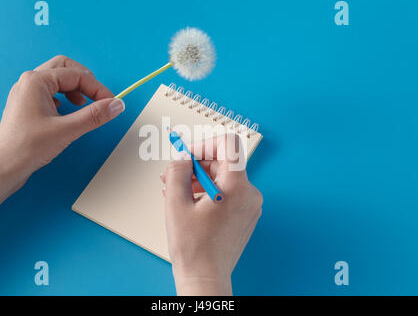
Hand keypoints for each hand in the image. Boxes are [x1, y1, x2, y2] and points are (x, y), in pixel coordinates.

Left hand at [0, 55, 123, 241]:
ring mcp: (26, 93)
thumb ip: (95, 115)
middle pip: (64, 68)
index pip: (77, 75)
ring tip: (84, 105)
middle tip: (99, 98)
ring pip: (57, 79)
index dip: (98, 88)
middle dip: (85, 81)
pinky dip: (65, 97)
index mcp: (36, 81)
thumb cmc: (28, 147)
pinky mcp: (27, 105)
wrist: (4, 168)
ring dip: (75, 89)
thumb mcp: (67, 130)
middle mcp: (29, 82)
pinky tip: (68, 112)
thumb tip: (117, 105)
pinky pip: (50, 92)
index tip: (112, 103)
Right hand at [161, 134, 262, 294]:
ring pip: (222, 177)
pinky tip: (188, 202)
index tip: (188, 156)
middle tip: (172, 174)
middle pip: (222, 162)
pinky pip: (226, 192)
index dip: (205, 145)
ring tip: (175, 191)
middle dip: (195, 165)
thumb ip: (177, 172)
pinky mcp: (244, 214)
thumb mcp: (176, 203)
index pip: (228, 144)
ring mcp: (249, 205)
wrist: (205, 278)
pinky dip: (207, 191)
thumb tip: (181, 157)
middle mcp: (249, 193)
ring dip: (197, 179)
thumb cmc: (194, 248)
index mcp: (237, 187)